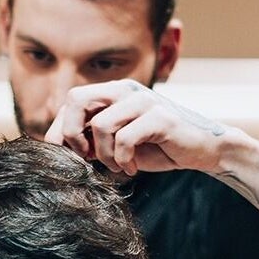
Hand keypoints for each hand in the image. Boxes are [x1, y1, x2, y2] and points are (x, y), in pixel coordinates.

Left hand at [44, 80, 239, 176]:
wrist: (202, 150)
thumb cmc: (158, 147)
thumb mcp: (117, 142)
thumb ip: (92, 137)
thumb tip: (56, 145)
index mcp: (113, 92)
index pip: (71, 101)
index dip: (62, 130)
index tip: (73, 155)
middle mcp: (126, 90)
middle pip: (76, 99)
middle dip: (73, 134)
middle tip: (86, 157)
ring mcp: (144, 101)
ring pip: (100, 124)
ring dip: (104, 155)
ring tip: (118, 166)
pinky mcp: (160, 117)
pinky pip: (125, 138)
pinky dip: (123, 159)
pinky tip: (133, 168)